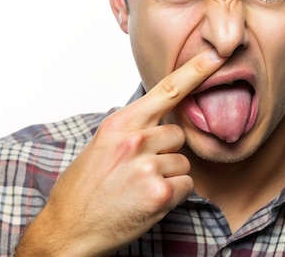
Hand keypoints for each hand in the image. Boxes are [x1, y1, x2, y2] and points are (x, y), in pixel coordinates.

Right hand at [15, 48, 225, 255]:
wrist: (67, 229)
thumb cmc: (83, 188)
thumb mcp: (102, 145)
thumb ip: (132, 128)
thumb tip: (160, 121)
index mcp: (120, 123)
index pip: (166, 90)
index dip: (195, 71)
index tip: (216, 54)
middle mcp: (135, 140)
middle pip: (178, 134)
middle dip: (167, 151)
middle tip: (139, 170)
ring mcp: (147, 166)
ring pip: (183, 162)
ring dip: (169, 176)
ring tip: (138, 188)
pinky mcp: (159, 193)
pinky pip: (186, 185)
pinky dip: (173, 196)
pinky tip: (147, 202)